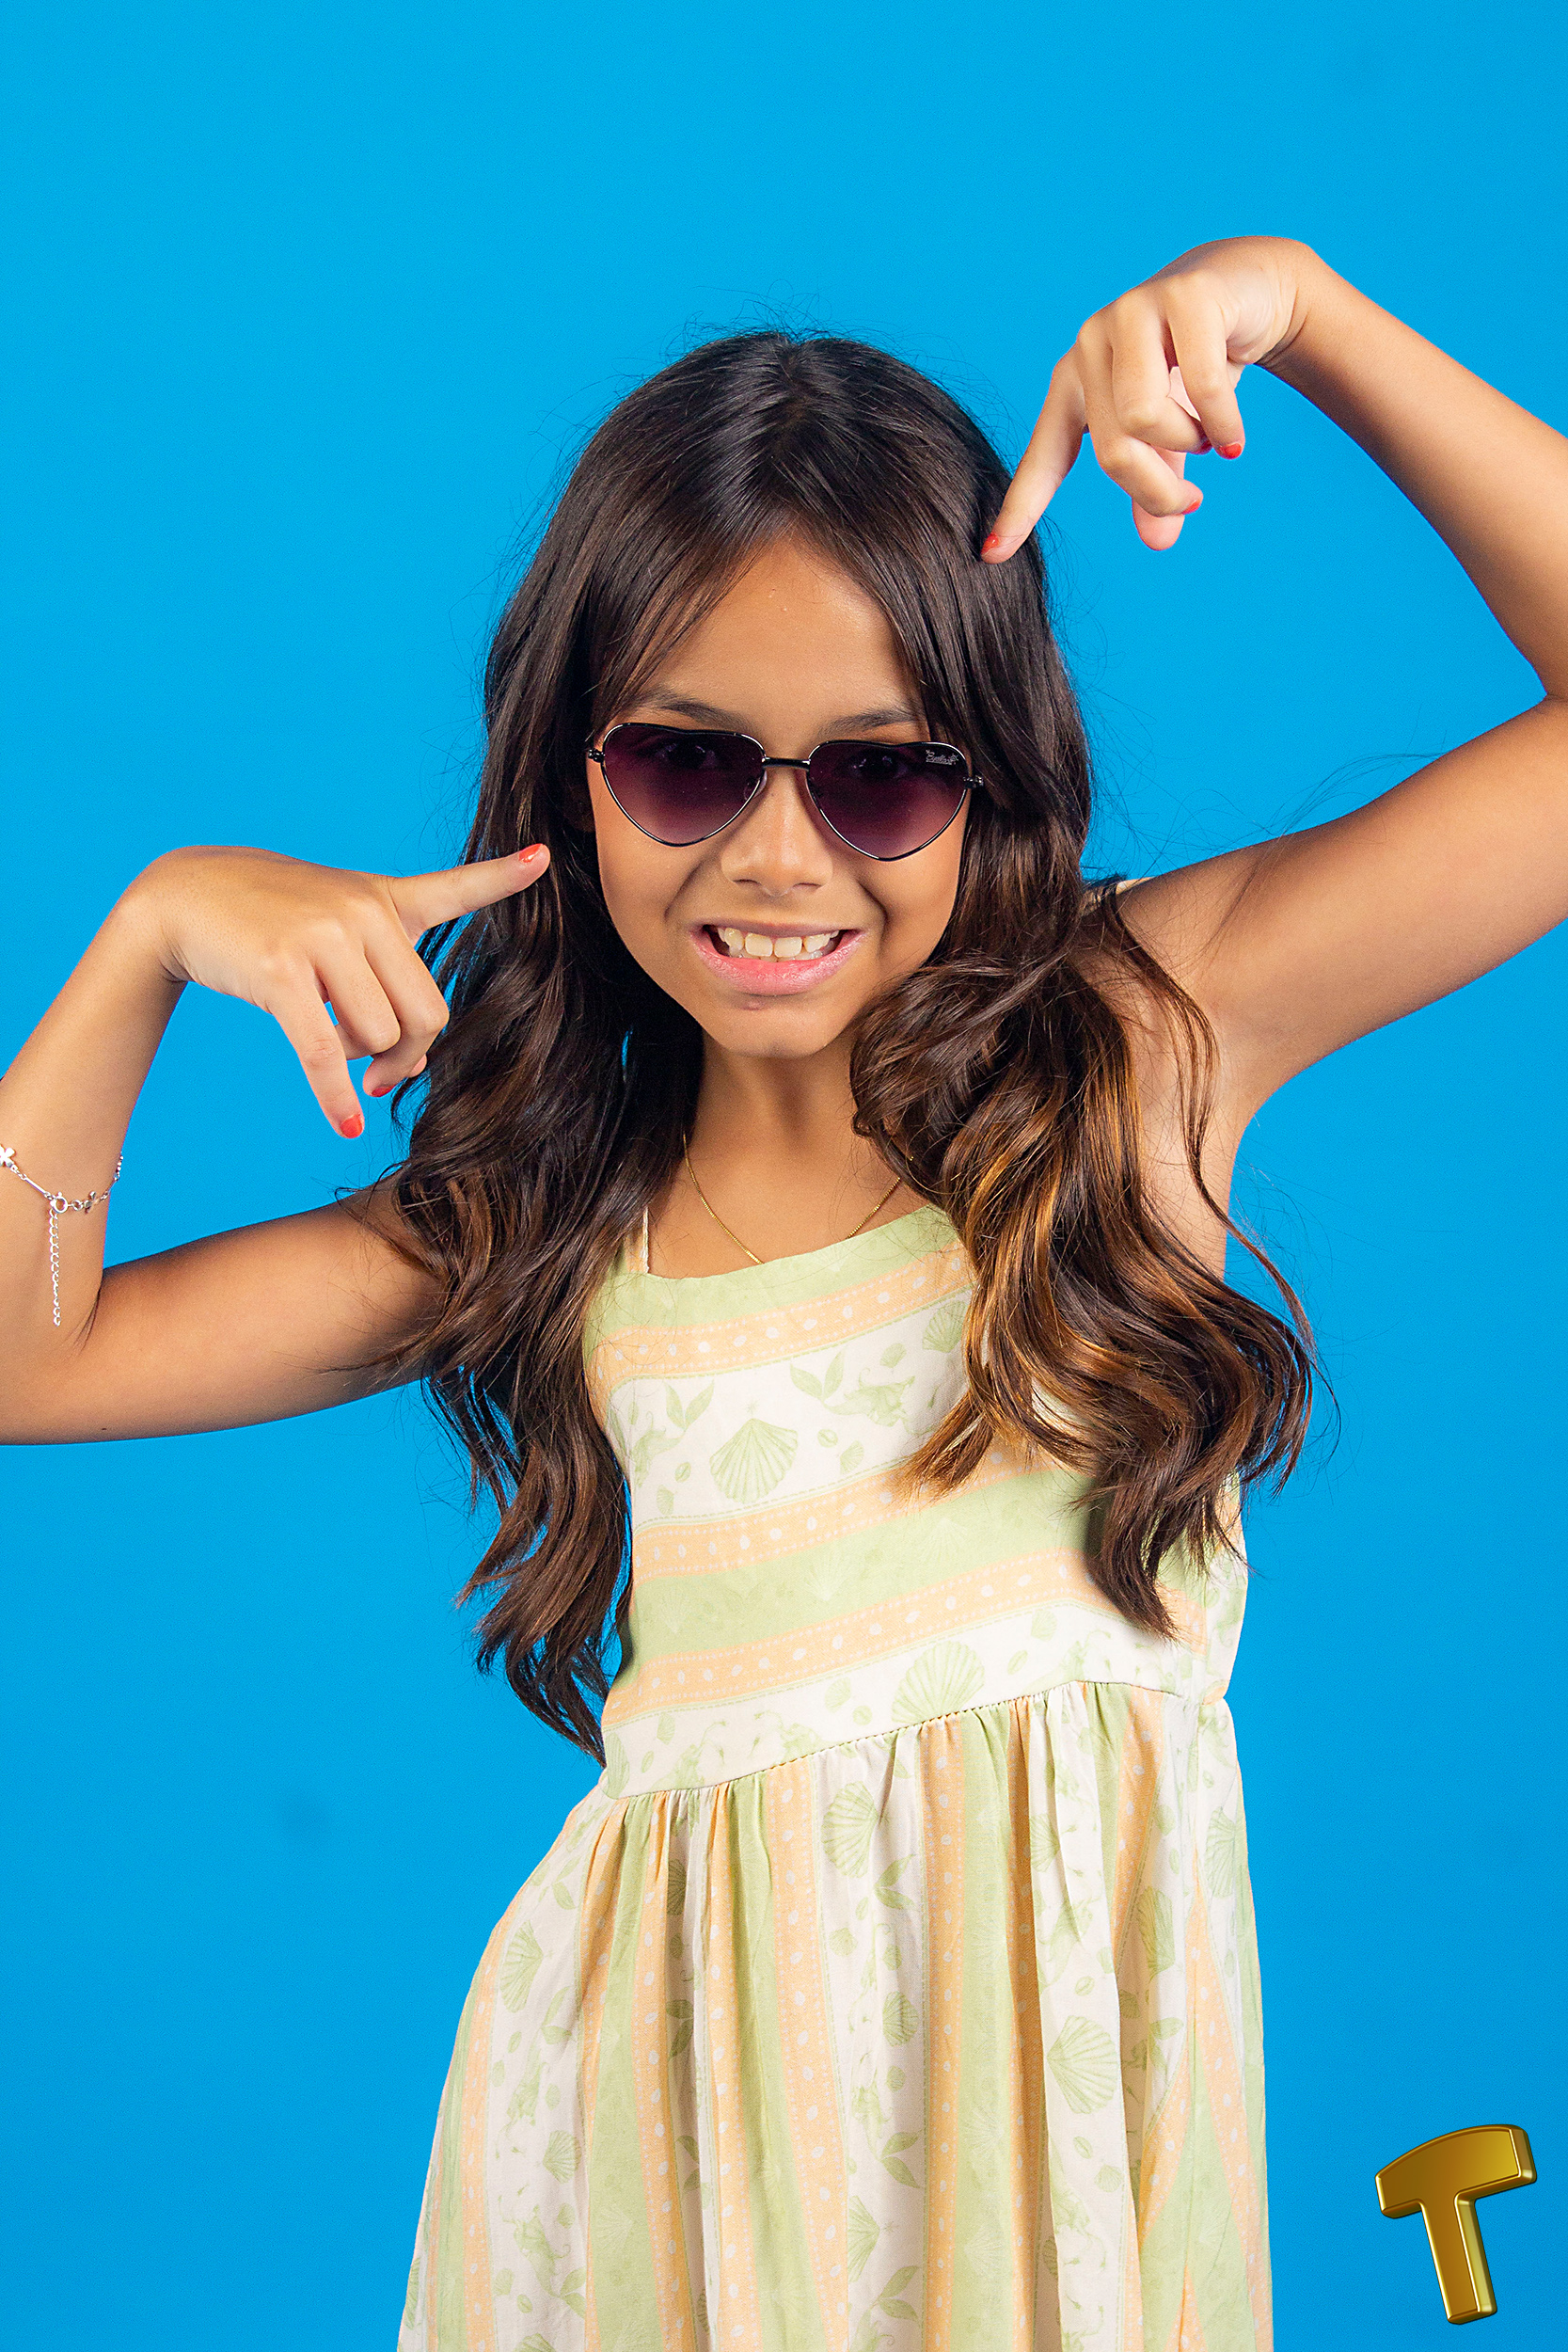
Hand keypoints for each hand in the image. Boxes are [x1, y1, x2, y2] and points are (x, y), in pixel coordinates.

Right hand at [125, 841, 550, 1134]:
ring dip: (358, 1061)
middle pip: (426, 1013)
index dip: (501, 876)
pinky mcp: (280, 972)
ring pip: (379, 1037)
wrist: (185, 898)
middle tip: (382, 1070)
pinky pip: (325, 1051)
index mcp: (383, 899)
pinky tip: (344, 1124)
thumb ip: (387, 991)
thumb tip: (410, 1071)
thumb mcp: (336, 936)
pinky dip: (335, 1095)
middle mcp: (362, 912)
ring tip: (330, 1045)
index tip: (543, 857)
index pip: (454, 889)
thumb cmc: (270, 924)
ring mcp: (322, 939)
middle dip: (408, 1053)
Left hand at [985, 236, 1321, 556]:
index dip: (1020, 507)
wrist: (1248, 288)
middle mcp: (1091, 344)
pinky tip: (1234, 440)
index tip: (991, 556)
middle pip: (1113, 451)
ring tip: (1210, 442)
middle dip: (1157, 492)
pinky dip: (1223, 425)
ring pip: (1144, 418)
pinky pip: (1201, 386)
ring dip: (1188, 445)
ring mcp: (1132, 313)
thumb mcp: (1171, 435)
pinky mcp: (1183, 296)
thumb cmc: (1197, 364)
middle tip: (1191, 501)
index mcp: (1074, 382)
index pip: (1044, 456)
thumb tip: (1158, 541)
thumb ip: (1157, 483)